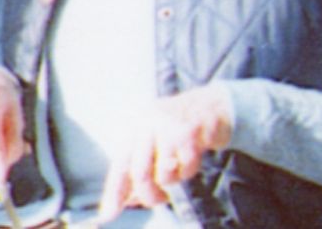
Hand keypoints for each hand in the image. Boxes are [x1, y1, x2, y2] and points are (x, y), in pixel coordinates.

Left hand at [98, 85, 231, 221]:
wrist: (213, 104)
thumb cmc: (180, 129)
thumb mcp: (155, 143)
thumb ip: (141, 169)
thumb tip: (128, 202)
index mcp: (133, 125)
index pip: (120, 165)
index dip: (114, 192)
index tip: (108, 216)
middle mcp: (145, 121)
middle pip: (139, 173)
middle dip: (150, 195)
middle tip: (161, 199)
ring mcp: (167, 124)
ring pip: (165, 174)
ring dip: (175, 179)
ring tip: (182, 164)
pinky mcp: (188, 130)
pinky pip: (186, 167)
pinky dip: (191, 169)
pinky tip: (195, 154)